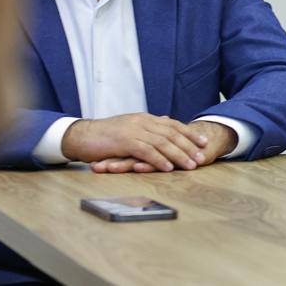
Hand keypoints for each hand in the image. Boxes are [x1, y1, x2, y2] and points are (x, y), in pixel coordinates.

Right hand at [90, 120, 237, 172]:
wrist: (81, 135)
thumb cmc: (105, 135)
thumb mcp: (130, 127)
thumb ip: (148, 126)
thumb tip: (165, 122)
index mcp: (145, 118)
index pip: (173, 125)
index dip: (190, 133)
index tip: (204, 142)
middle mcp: (142, 122)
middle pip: (172, 134)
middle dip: (189, 146)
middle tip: (202, 157)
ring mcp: (134, 131)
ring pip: (162, 142)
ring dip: (178, 155)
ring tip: (190, 165)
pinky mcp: (124, 142)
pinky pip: (146, 151)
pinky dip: (159, 160)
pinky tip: (168, 168)